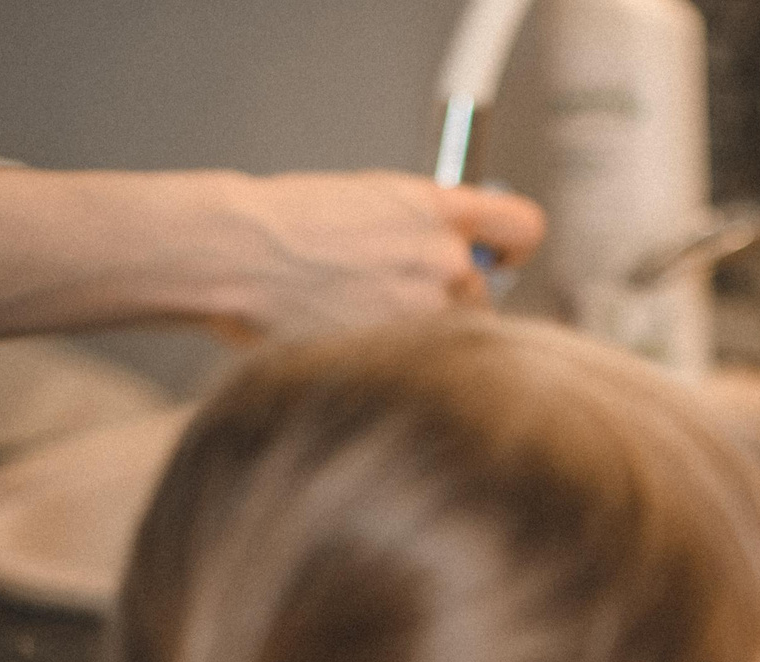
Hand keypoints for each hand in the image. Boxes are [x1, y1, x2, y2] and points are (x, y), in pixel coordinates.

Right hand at [224, 172, 545, 339]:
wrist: (236, 253)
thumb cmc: (289, 223)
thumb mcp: (373, 198)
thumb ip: (426, 225)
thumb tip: (460, 252)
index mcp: (440, 209)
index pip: (523, 229)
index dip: (511, 247)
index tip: (500, 256)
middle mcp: (445, 259)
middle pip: (480, 294)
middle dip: (445, 299)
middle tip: (388, 296)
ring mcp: (425, 310)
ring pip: (450, 335)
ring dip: (419, 333)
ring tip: (359, 315)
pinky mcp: (401, 352)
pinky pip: (419, 364)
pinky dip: (393, 360)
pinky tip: (350, 338)